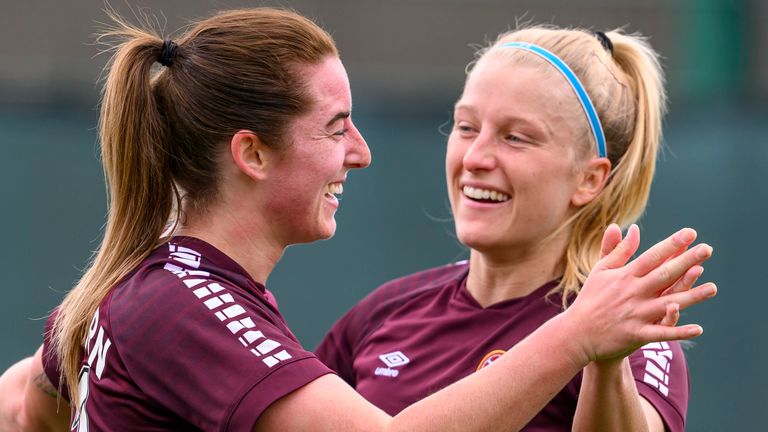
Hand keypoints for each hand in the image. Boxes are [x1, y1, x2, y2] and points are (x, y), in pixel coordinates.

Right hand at [564, 225, 715, 362]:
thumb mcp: (601, 270)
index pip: (651, 256)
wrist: (577, 332)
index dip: (671, 244)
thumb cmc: (590, 299)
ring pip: (668, 303)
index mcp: (624, 276)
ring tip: (713, 288)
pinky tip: (698, 328)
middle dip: (686, 261)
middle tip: (708, 249)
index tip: (690, 233)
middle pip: (664, 275)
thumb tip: (633, 229)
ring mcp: (635, 314)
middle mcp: (632, 293)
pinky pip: (661, 333)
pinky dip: (679, 331)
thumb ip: (618, 249)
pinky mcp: (636, 334)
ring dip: (692, 296)